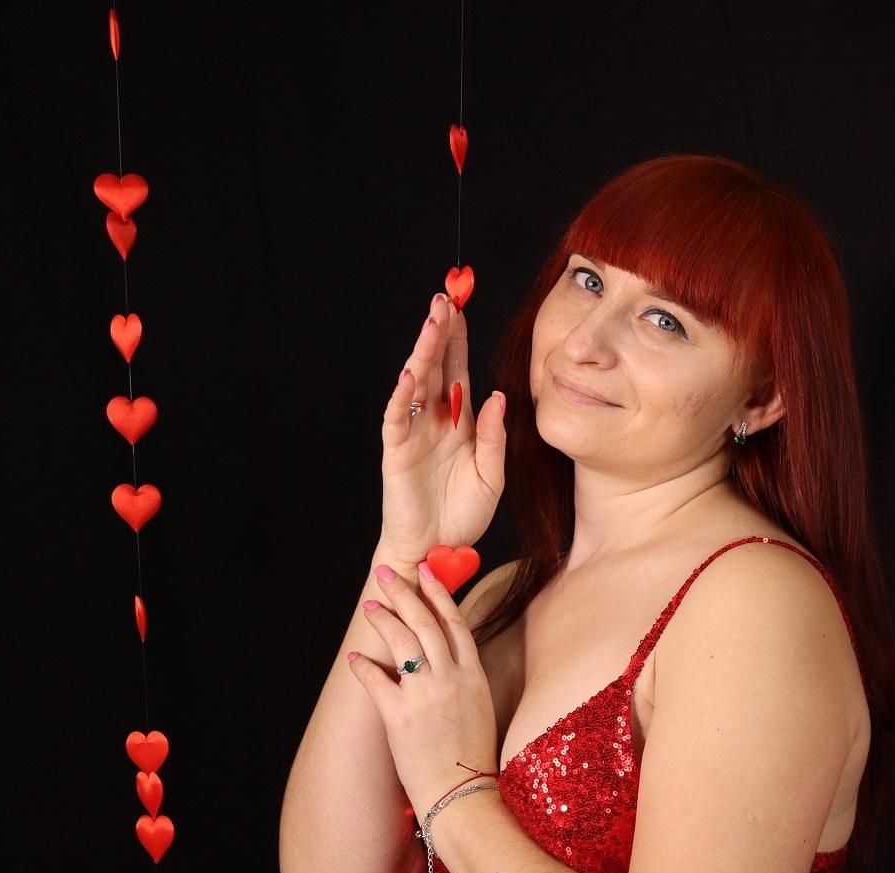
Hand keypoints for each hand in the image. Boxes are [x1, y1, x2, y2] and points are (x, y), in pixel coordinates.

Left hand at [347, 558, 499, 817]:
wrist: (464, 794)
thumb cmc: (471, 757)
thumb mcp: (480, 709)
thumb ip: (464, 680)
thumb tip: (445, 659)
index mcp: (474, 676)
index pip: (455, 623)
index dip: (438, 593)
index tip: (425, 571)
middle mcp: (452, 678)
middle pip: (425, 622)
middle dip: (405, 593)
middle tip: (387, 574)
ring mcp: (426, 695)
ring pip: (402, 641)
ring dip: (383, 619)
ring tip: (369, 606)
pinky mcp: (400, 715)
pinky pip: (375, 680)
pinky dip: (362, 666)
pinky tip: (353, 658)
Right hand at [379, 292, 507, 560]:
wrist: (437, 551)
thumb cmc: (463, 515)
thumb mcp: (493, 475)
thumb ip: (494, 437)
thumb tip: (497, 397)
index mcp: (460, 423)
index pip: (458, 371)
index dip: (459, 341)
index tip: (464, 308)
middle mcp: (435, 422)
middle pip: (436, 367)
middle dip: (440, 333)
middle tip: (445, 299)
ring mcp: (414, 434)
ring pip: (417, 384)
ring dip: (424, 352)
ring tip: (432, 321)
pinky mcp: (397, 453)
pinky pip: (398, 419)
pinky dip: (403, 397)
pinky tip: (411, 375)